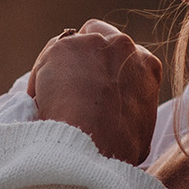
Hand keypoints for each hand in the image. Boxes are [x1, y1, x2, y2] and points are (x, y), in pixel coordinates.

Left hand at [28, 21, 162, 164]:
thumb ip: (134, 114)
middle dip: (84, 57)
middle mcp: (124, 46)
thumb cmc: (115, 151)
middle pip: (97, 37)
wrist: (88, 147)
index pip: (124, 55)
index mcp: (147, 66)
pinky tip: (41, 102)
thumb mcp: (140, 135)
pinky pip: (48, 58)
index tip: (95, 87)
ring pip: (70, 46)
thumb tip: (123, 121)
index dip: (106, 69)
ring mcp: (93, 43)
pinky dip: (41, 79)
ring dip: (61, 67)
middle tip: (72, 88)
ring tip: (54, 101)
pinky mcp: (63, 46)